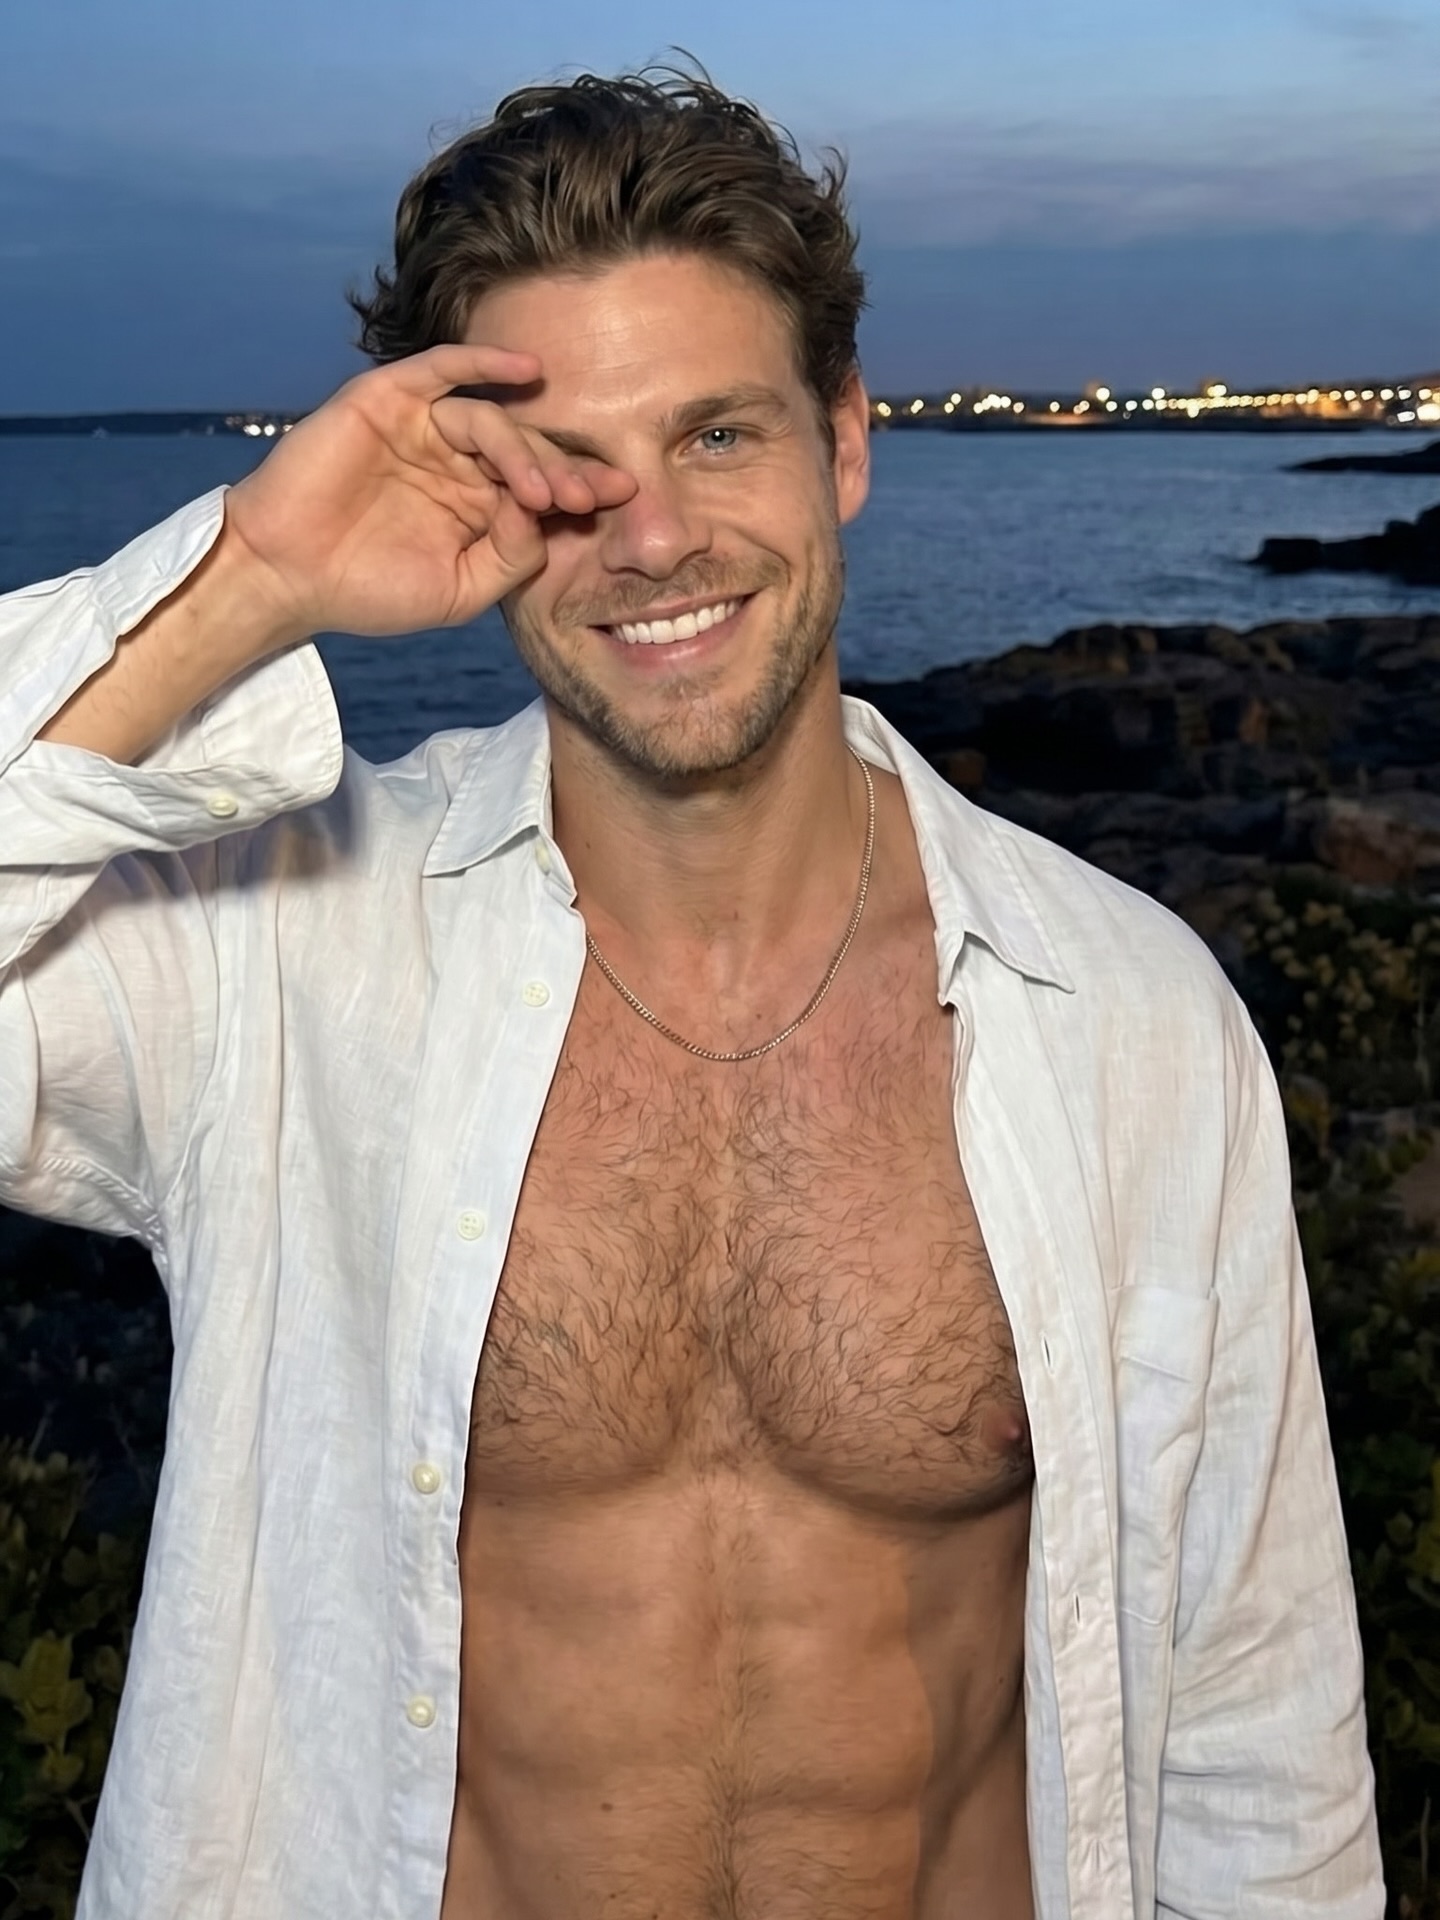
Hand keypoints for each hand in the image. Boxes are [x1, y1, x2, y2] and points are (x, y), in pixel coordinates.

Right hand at [219, 344, 635, 641]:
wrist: (289, 576)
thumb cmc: (367, 591)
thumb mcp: (461, 591)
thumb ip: (512, 557)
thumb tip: (544, 516)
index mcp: (477, 506)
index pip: (541, 488)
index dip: (581, 490)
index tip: (622, 500)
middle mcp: (457, 462)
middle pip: (527, 450)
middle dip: (565, 472)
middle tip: (591, 496)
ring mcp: (424, 429)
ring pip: (492, 421)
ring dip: (526, 450)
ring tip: (543, 489)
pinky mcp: (389, 401)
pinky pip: (443, 370)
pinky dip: (485, 362)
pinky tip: (527, 370)